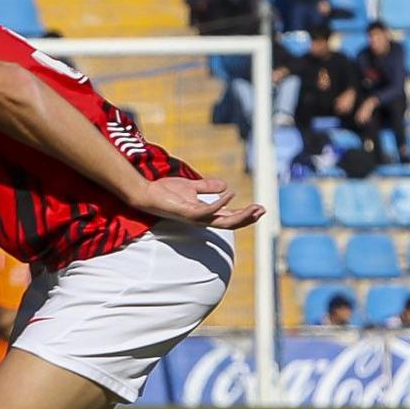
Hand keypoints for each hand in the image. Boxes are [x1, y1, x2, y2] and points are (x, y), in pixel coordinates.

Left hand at [137, 174, 264, 229]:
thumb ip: (207, 186)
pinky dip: (220, 203)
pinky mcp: (186, 212)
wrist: (146, 192)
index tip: (260, 208)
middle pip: (229, 223)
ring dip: (240, 215)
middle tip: (262, 210)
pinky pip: (207, 210)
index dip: (245, 214)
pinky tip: (231, 194)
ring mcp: (194, 217)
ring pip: (222, 222)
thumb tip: (225, 185)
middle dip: (247, 218)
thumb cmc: (165, 191)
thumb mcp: (191, 187)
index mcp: (204, 213)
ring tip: (254, 208)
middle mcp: (201, 218)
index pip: (229, 217)